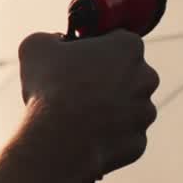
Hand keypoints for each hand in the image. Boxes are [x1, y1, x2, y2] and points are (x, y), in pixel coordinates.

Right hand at [18, 30, 159, 178]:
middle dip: (109, 80)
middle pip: (130, 75)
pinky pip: (124, 137)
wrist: (58, 141)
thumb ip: (52, 38)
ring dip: (110, 110)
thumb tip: (55, 44)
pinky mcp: (138, 143)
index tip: (79, 60)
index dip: (97, 49)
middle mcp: (146, 78)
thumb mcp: (36, 46)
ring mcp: (145, 113)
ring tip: (79, 117)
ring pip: (129, 108)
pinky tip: (86, 138)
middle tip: (78, 89)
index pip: (119, 41)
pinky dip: (108, 137)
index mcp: (128, 47)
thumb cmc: (50, 87)